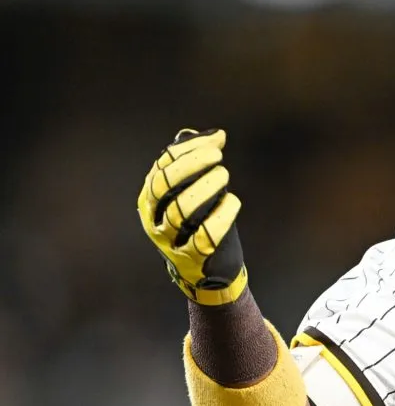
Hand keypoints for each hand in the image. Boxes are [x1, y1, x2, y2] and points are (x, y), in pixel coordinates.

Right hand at [137, 128, 246, 305]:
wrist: (208, 270)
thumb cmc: (202, 222)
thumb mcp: (196, 192)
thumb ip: (200, 164)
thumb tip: (216, 135)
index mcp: (151, 197)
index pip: (162, 166)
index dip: (189, 149)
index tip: (217, 141)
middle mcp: (154, 218)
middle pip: (162, 186)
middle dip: (190, 165)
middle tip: (218, 157)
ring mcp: (170, 240)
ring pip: (179, 211)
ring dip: (205, 188)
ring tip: (225, 176)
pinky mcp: (191, 258)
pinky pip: (203, 237)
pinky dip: (220, 217)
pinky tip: (233, 202)